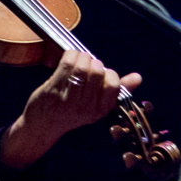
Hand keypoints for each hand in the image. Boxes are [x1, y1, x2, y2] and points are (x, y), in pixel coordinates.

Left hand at [0, 50, 141, 168]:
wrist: (42, 125)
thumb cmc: (71, 112)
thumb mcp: (96, 105)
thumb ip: (117, 90)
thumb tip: (138, 77)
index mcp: (100, 110)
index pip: (113, 85)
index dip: (108, 73)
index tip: (100, 73)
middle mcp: (86, 107)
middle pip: (97, 72)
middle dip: (93, 62)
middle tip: (88, 64)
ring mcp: (68, 99)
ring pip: (81, 67)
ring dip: (82, 57)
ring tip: (79, 59)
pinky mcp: (53, 90)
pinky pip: (66, 64)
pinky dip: (70, 55)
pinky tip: (70, 57)